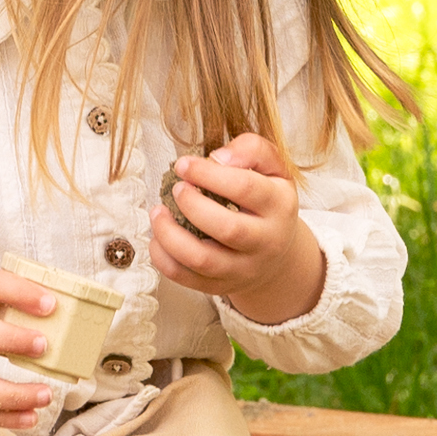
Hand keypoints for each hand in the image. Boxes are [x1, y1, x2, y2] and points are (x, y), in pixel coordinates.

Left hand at [154, 131, 323, 324]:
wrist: (277, 254)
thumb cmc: (267, 200)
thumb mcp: (273, 169)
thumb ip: (252, 149)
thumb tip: (218, 157)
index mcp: (279, 206)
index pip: (246, 188)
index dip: (209, 174)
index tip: (183, 165)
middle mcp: (266, 241)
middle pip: (228, 229)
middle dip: (193, 205)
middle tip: (177, 189)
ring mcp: (243, 268)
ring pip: (203, 260)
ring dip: (171, 235)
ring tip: (157, 212)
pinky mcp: (220, 286)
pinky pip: (187, 279)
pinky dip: (164, 259)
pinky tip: (158, 238)